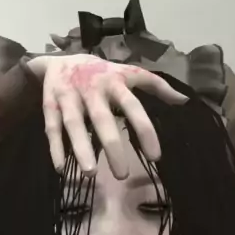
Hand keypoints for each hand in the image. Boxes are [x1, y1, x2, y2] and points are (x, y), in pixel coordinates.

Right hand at [28, 53, 186, 178]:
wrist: (60, 59)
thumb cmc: (101, 71)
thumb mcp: (128, 72)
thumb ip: (155, 85)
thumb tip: (184, 101)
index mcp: (114, 81)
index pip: (133, 106)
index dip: (145, 130)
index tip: (155, 156)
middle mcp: (92, 89)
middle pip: (102, 119)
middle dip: (112, 145)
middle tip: (122, 175)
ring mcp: (69, 97)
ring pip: (74, 124)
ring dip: (81, 148)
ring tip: (90, 173)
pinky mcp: (50, 105)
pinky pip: (51, 128)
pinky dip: (55, 147)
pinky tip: (60, 168)